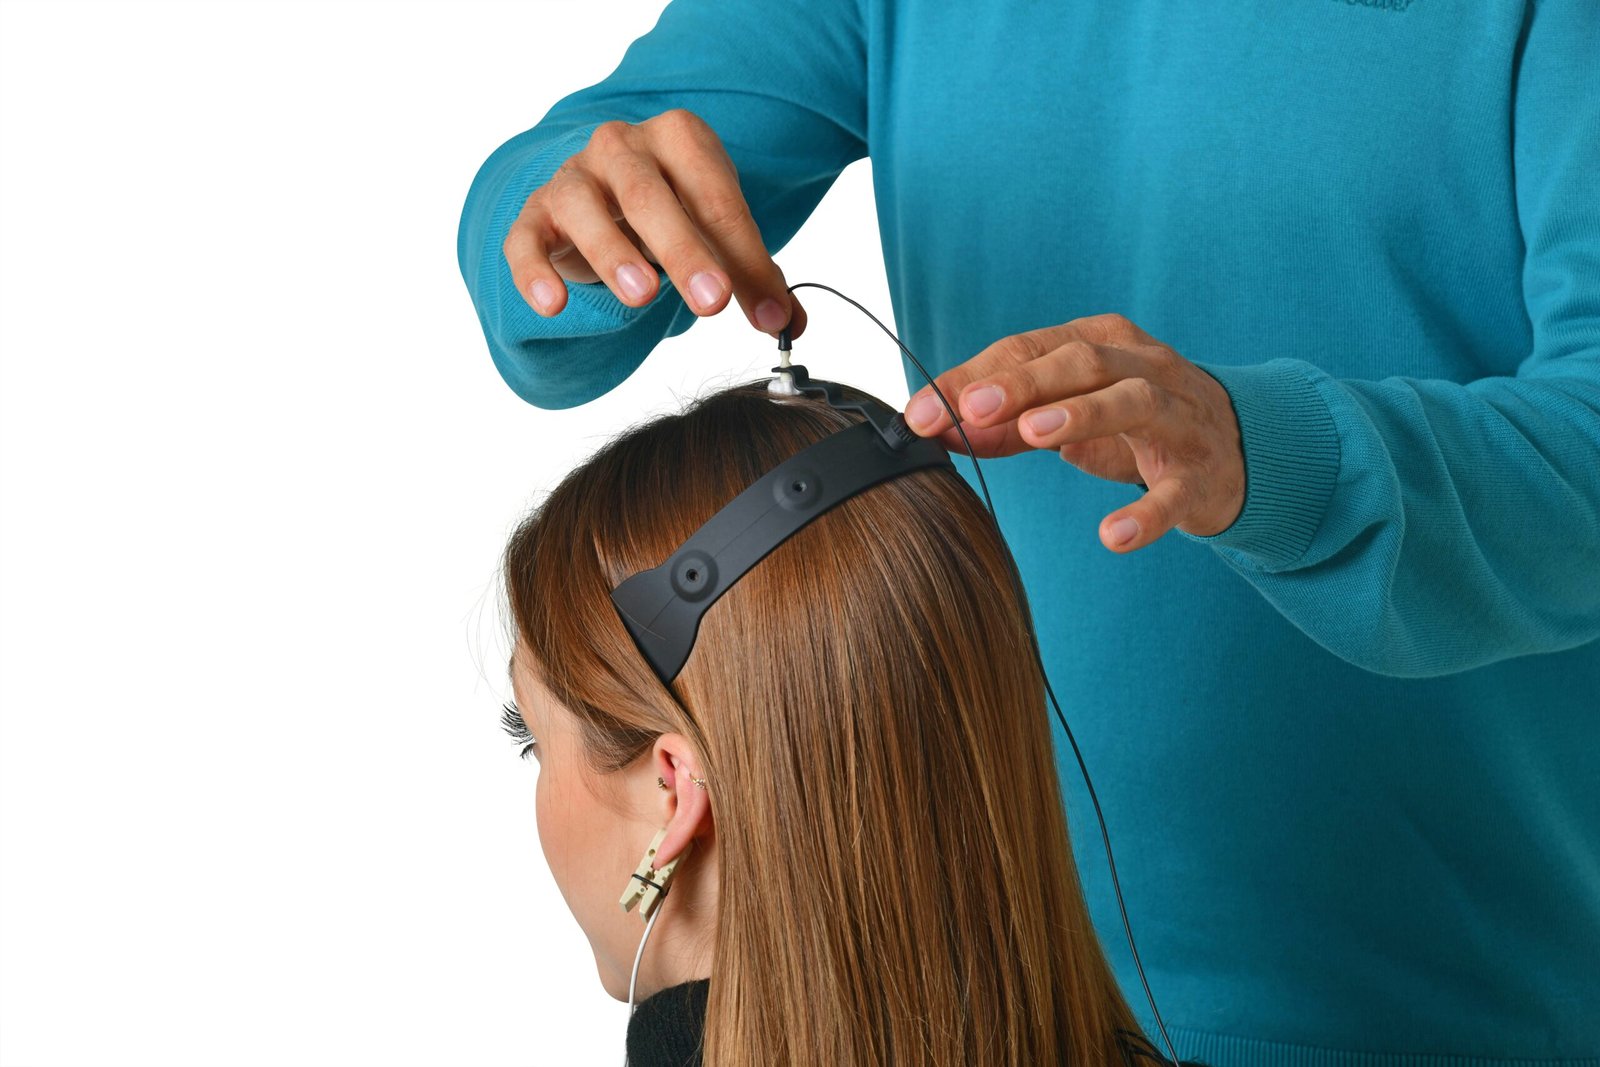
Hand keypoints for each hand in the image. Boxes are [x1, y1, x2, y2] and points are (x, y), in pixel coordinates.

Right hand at [502, 108, 804, 337]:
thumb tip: (789, 324)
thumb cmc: (671, 210)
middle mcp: (620, 146)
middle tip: (713, 303)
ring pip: (583, 207)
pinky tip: (553, 304)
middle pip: (650, 196)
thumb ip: (751, 275)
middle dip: (684, 251)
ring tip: (642, 296)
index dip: (745, 258)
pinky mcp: (533, 214)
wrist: (601, 192)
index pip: (716, 198)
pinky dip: (535, 271)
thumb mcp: (716, 234)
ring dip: (612, 252)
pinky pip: (526, 239)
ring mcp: (572, 176)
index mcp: (679, 139)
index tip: (768, 316)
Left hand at [902, 313, 1244, 552]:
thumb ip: (1004, 422)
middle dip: (1024, 382)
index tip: (920, 413)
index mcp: (1103, 342)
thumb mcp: (1068, 413)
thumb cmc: (1135, 422)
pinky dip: (1146, 513)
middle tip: (973, 409)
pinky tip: (1112, 536)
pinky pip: (1175, 492)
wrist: (1236, 450)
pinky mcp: (1201, 473)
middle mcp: (1144, 367)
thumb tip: (935, 427)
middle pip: (1082, 361)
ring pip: (1134, 401)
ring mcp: (1179, 417)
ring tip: (1034, 436)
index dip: (973, 379)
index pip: (1029, 349)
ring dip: (1083, 414)